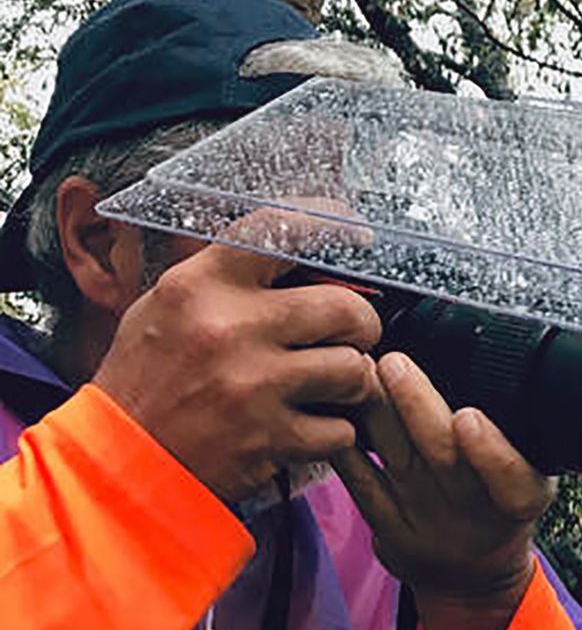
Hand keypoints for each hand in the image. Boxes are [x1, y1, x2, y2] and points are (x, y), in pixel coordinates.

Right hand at [93, 213, 381, 502]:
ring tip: (333, 384)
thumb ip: (231, 279)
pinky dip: (335, 431)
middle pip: (345, 308)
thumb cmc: (145, 380)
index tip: (357, 233)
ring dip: (353, 380)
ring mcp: (253, 385)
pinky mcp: (268, 438)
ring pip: (354, 369)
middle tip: (352, 335)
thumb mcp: (169, 306)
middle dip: (361, 323)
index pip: (280, 229)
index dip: (331, 223)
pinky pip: (341, 428)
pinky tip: (313, 426)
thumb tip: (303, 256)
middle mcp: (230, 328)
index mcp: (202, 285)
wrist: (116, 461)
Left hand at [331, 353, 554, 629]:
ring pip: (398, 459)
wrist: (471, 577)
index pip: (511, 478)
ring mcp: (426, 521)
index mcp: (521, 497)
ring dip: (377, 412)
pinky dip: (347, 448)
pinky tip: (338, 413)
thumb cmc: (501, 508)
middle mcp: (473, 511)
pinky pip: (361, 483)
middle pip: (442, 455)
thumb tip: (500, 366)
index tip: (469, 417)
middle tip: (395, 362)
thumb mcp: (535, 477)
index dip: (490, 449)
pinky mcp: (387, 527)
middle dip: (416, 404)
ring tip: (362, 371)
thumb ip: (520, 438)